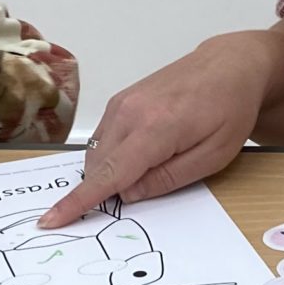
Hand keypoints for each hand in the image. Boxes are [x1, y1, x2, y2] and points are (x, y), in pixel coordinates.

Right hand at [39, 34, 275, 225]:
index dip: (79, 201)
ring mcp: (122, 102)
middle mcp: (130, 112)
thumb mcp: (214, 156)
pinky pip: (104, 138)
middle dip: (109, 188)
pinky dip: (114, 154)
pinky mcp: (121, 99)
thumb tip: (127, 195)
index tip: (51, 219)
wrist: (231, 65)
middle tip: (148, 188)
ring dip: (112, 171)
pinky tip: (145, 152)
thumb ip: (168, 179)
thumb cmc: (231, 110)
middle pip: (99, 167)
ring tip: (156, 164)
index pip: (109, 174)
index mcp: (156, 128)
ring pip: (98, 153)